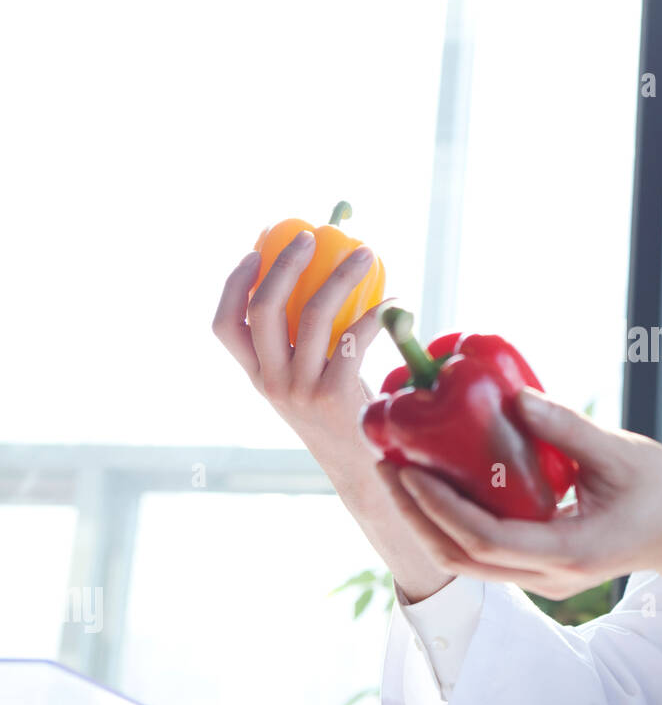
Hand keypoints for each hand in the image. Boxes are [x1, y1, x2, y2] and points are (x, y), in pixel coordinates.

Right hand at [212, 234, 378, 462]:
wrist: (360, 468)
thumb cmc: (338, 414)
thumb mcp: (305, 383)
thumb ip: (301, 346)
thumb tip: (322, 279)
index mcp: (256, 376)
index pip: (224, 326)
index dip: (234, 285)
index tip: (256, 252)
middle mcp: (271, 383)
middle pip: (265, 310)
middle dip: (285, 264)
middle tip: (312, 237)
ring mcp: (301, 390)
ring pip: (314, 315)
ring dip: (342, 276)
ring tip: (366, 255)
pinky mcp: (335, 395)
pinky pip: (354, 338)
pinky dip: (376, 313)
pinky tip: (394, 301)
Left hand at [377, 388, 661, 624]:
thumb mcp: (621, 454)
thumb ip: (566, 427)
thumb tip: (512, 397)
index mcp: (568, 553)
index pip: (485, 539)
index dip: (440, 508)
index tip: (410, 471)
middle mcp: (549, 578)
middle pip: (462, 560)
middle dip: (417, 516)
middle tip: (388, 468)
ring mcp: (544, 580)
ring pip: (468, 562)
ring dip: (429, 522)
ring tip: (401, 475)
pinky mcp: (541, 569)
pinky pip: (485, 553)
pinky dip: (455, 523)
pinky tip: (440, 486)